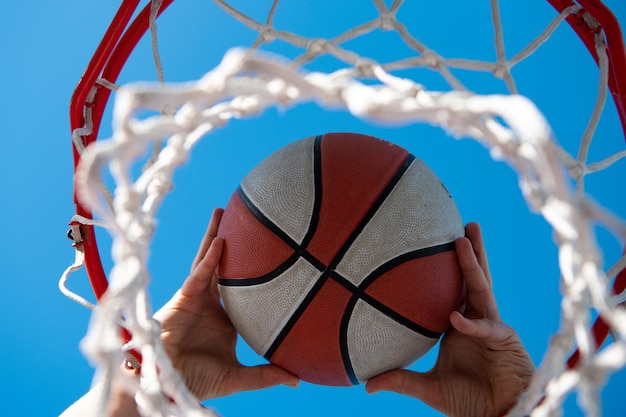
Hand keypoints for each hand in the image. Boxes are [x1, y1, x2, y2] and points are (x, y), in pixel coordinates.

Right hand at [154, 208, 298, 399]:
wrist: (169, 385)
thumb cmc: (198, 380)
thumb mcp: (238, 376)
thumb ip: (266, 374)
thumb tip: (298, 379)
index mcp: (226, 315)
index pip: (242, 284)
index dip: (251, 265)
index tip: (268, 248)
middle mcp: (211, 302)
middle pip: (223, 264)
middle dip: (230, 240)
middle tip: (243, 216)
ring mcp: (196, 296)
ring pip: (207, 261)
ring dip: (215, 237)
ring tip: (222, 212)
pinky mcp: (182, 297)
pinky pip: (198, 275)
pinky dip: (209, 261)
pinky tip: (220, 243)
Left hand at [366, 222, 533, 416]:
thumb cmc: (467, 401)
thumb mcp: (428, 388)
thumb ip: (401, 380)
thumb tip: (365, 384)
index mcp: (458, 324)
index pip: (454, 289)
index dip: (451, 267)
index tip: (440, 243)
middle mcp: (476, 319)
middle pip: (474, 279)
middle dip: (472, 252)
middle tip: (466, 223)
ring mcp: (493, 327)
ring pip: (483, 290)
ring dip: (474, 265)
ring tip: (465, 239)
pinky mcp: (506, 342)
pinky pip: (488, 328)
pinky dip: (472, 324)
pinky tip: (456, 319)